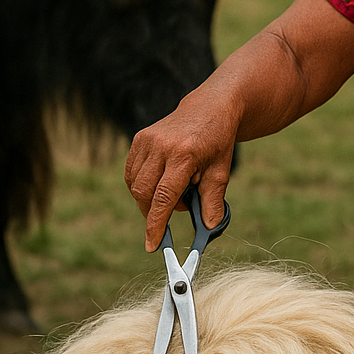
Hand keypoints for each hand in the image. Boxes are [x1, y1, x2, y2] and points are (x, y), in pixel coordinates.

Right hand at [125, 86, 239, 249]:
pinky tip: (161, 182)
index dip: (156, 224)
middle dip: (152, 213)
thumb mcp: (221, 171)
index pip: (164, 197)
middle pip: (144, 193)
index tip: (151, 245)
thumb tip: (208, 226)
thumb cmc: (217, 141)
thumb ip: (213, 200)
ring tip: (173, 192)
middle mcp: (161, 146)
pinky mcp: (140, 138)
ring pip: (135, 184)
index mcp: (184, 155)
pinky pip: (132, 172)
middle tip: (170, 215)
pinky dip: (142, 185)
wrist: (210, 108)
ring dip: (148, 199)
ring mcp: (147, 140)